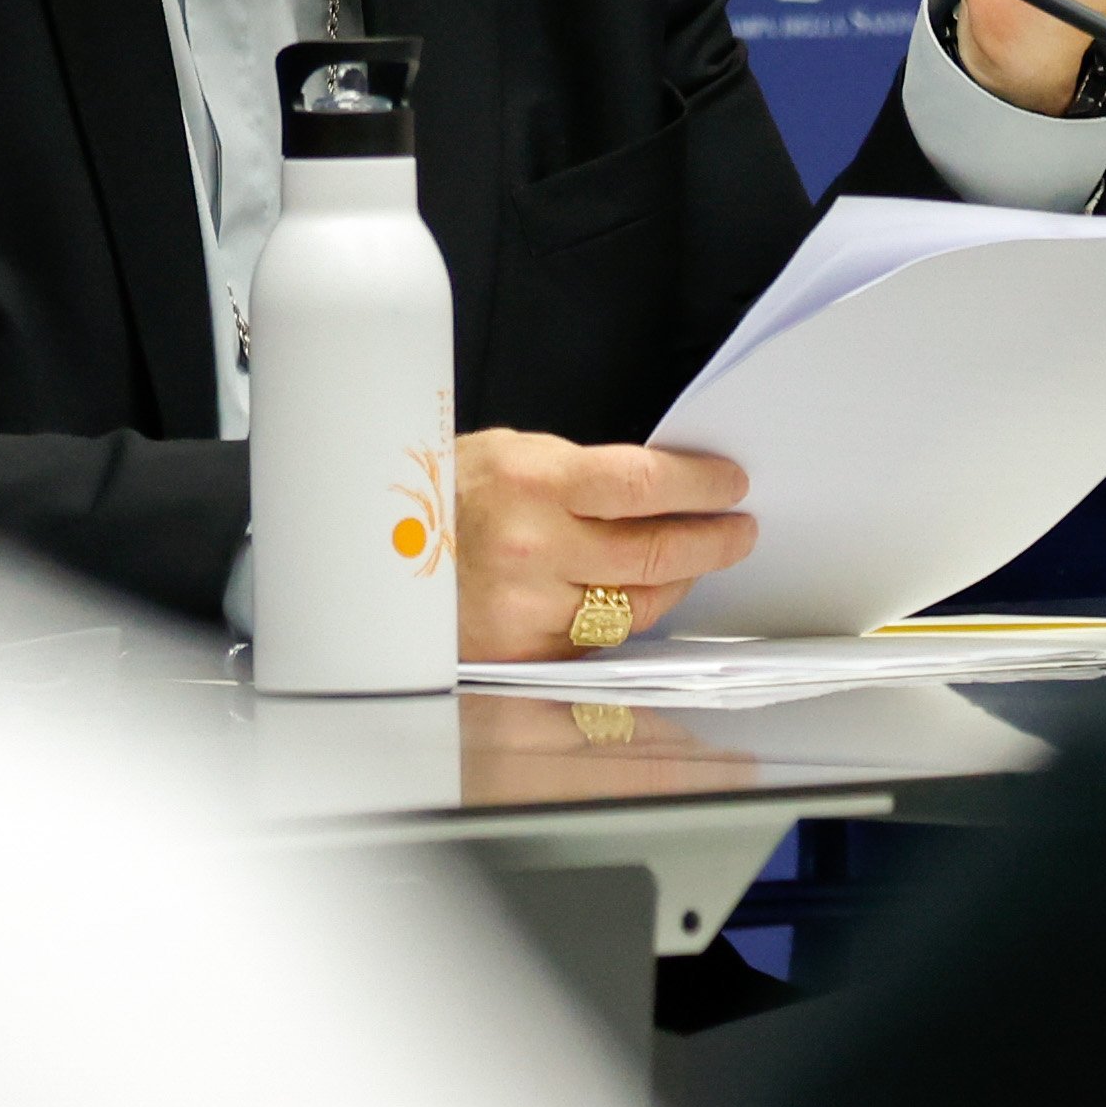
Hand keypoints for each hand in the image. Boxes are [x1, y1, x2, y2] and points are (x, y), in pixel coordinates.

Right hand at [454, 429, 754, 660]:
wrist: (368, 553)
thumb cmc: (436, 494)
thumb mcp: (507, 455)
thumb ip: (581, 475)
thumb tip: (660, 489)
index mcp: (530, 481)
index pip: (644, 484)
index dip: (700, 485)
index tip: (730, 485)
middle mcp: (534, 548)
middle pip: (655, 552)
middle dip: (711, 540)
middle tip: (737, 530)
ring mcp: (529, 607)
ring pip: (638, 605)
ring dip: (677, 581)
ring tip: (695, 560)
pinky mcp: (523, 652)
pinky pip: (599, 638)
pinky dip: (623, 616)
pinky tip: (635, 595)